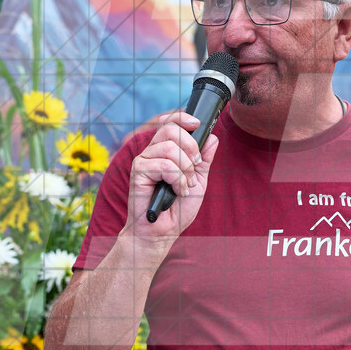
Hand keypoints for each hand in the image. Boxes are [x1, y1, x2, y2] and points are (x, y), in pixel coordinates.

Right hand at [124, 110, 218, 259]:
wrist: (162, 232)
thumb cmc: (177, 209)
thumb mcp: (198, 180)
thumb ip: (204, 159)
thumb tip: (212, 137)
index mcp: (165, 151)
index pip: (169, 122)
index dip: (182, 117)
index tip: (197, 124)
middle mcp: (152, 152)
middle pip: (170, 128)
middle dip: (190, 147)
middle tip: (194, 167)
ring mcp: (144, 160)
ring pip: (170, 147)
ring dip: (185, 169)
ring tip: (184, 185)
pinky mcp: (138, 171)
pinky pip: (164, 165)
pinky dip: (177, 180)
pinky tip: (177, 191)